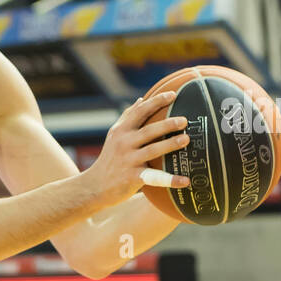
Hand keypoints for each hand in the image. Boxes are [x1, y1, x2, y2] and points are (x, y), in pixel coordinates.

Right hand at [82, 91, 190, 208]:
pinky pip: (154, 177)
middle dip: (166, 124)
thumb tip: (141, 100)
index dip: (156, 101)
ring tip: (186, 139)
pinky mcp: (132, 178)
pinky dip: (170, 180)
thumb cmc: (109, 159)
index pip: (139, 112)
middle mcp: (124, 144)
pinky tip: (186, 180)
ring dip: (169, 144)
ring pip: (152, 150)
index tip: (173, 94)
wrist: (94, 186)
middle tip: (184, 120)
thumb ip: (127, 117)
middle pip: (148, 131)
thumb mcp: (114, 136)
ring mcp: (128, 161)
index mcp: (121, 131)